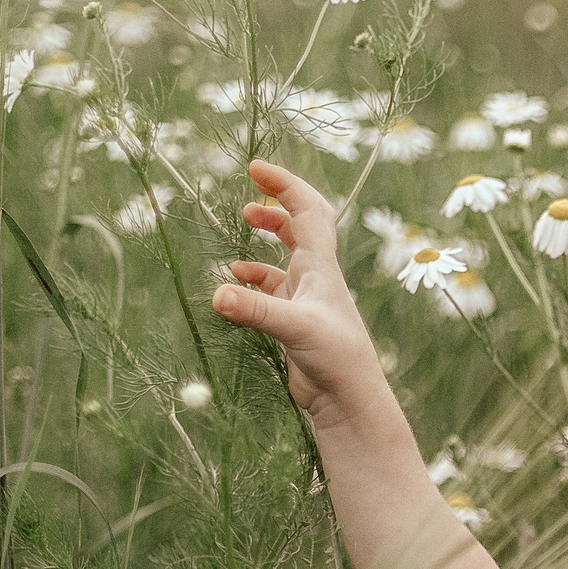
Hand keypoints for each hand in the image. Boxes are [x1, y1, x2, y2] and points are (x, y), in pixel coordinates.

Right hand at [211, 160, 382, 429]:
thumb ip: (256, 309)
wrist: (349, 399)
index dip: (285, 185)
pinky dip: (253, 283)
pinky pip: (272, 292)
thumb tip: (218, 293)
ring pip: (284, 260)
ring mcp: (306, 300)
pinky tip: (234, 287)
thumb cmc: (336, 358)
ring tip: (241, 232)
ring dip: (264, 244)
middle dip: (275, 208)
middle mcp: (316, 278)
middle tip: (247, 201)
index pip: (307, 211)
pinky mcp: (295, 324)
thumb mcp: (295, 327)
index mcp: (321, 267)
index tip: (255, 169)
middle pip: (299, 229)